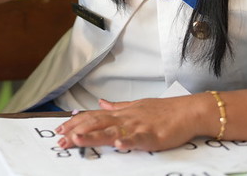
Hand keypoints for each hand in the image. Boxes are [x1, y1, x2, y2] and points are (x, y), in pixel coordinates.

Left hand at [56, 96, 203, 151]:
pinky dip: (127, 141)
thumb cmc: (163, 111)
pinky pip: (137, 138)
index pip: (93, 116)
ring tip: (77, 139)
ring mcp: (137, 126)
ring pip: (111, 130)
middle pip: (96, 123)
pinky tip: (117, 144)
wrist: (187, 111)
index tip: (59, 129)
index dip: (75, 122)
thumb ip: (116, 107)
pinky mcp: (152, 135)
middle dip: (76, 131)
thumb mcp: (135, 106)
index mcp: (121, 113)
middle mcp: (125, 118)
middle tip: (59, 139)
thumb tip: (101, 102)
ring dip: (93, 135)